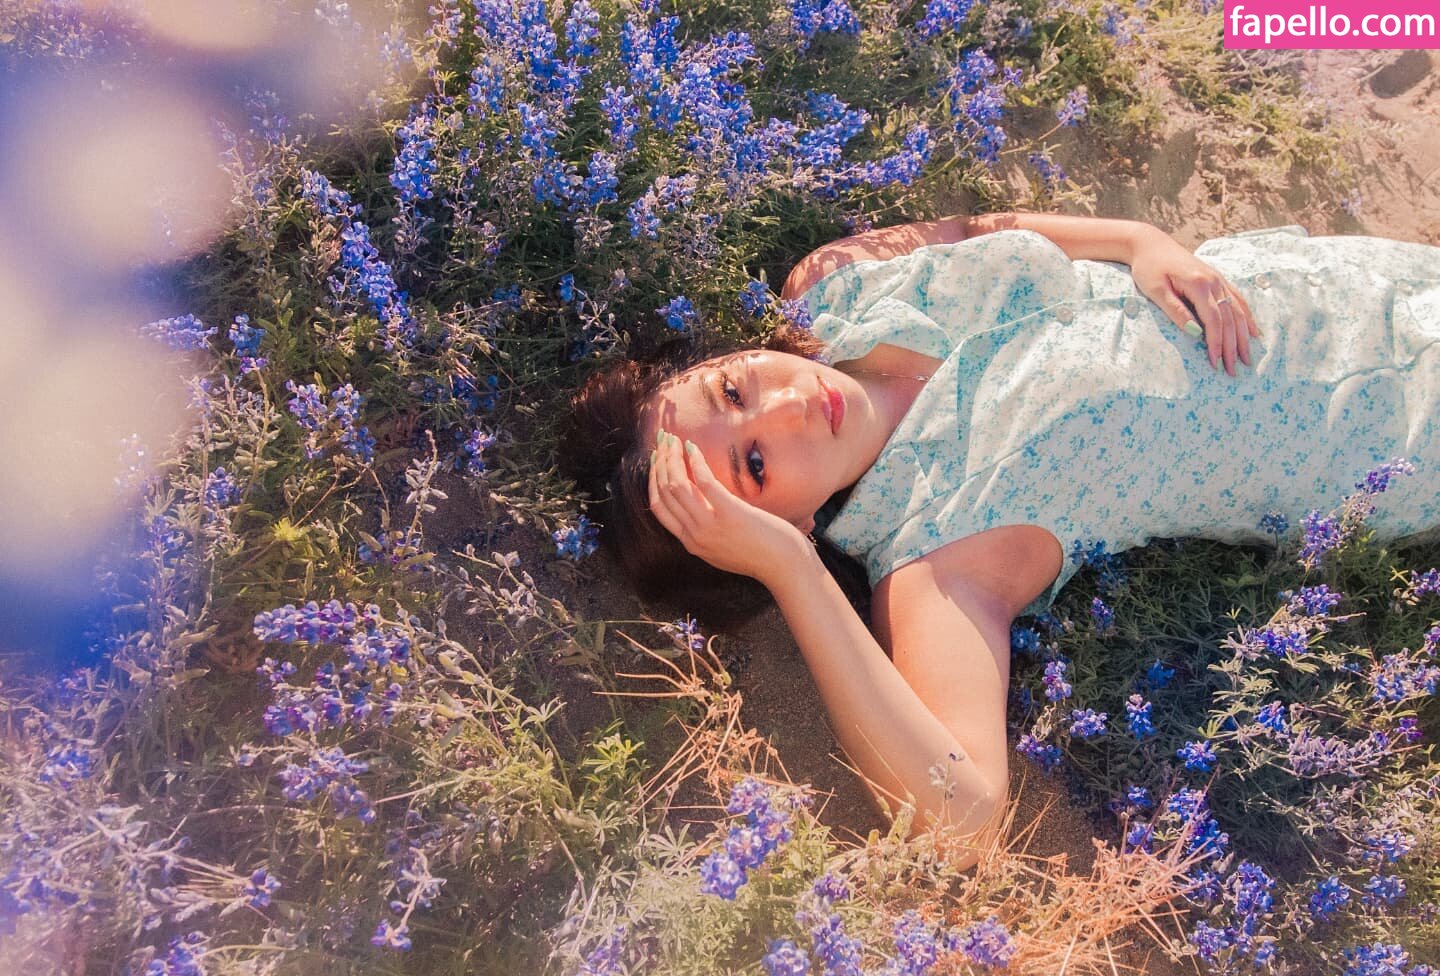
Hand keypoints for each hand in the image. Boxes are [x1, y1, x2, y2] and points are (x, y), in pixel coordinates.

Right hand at [648, 428, 809, 587]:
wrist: (785, 567)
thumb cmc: (762, 555)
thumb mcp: (723, 549)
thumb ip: (706, 533)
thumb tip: (700, 507)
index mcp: (691, 543)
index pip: (658, 508)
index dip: (653, 480)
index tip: (656, 460)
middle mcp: (695, 535)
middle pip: (664, 493)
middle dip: (660, 463)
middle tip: (663, 442)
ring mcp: (710, 526)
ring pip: (677, 485)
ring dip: (672, 458)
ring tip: (673, 439)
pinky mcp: (730, 514)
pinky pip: (704, 482)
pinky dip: (696, 461)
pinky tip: (693, 447)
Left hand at [1128, 229, 1260, 376]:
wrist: (1150, 243)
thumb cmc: (1149, 267)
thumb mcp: (1156, 290)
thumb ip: (1176, 310)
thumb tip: (1195, 332)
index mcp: (1199, 285)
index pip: (1214, 321)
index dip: (1216, 344)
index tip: (1216, 364)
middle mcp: (1214, 282)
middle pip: (1229, 319)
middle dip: (1233, 347)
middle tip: (1235, 370)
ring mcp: (1218, 280)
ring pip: (1237, 311)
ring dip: (1244, 336)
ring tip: (1247, 357)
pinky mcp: (1217, 279)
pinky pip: (1237, 300)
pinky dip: (1247, 318)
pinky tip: (1253, 332)